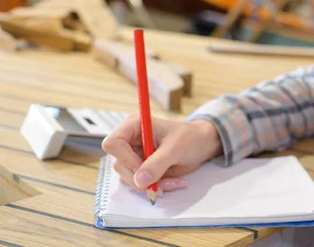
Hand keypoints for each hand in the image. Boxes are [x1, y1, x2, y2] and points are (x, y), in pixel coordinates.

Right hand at [102, 115, 221, 195]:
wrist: (200, 145)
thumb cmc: (189, 138)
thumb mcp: (175, 148)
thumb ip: (157, 163)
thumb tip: (139, 180)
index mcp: (134, 126)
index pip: (113, 143)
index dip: (124, 158)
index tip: (142, 168)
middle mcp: (130, 141)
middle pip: (120, 165)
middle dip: (141, 178)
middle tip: (160, 184)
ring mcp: (134, 156)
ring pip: (129, 178)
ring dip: (151, 185)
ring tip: (173, 181)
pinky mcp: (141, 169)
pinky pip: (139, 184)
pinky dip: (155, 187)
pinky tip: (172, 182)